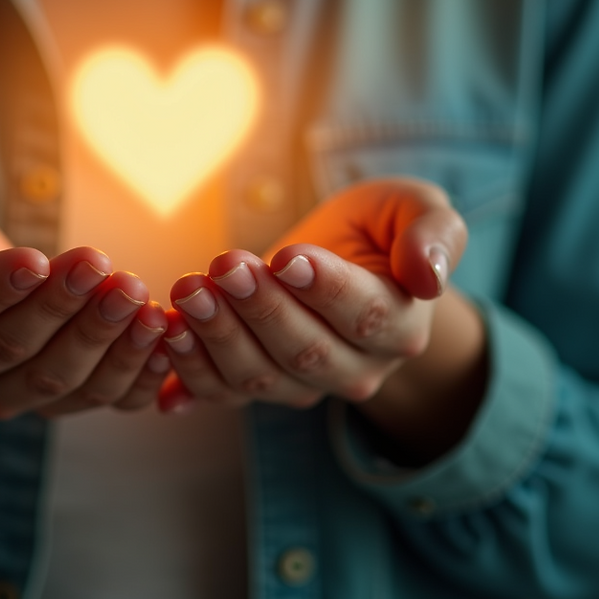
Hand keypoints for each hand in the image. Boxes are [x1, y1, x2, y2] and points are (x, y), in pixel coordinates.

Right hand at [0, 174, 168, 418]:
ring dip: (102, 341)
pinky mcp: (48, 402)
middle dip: (63, 307)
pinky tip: (161, 341)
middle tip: (104, 266)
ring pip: (54, 380)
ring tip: (139, 299)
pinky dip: (130, 376)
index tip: (39, 258)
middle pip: (10, 348)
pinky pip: (91, 399)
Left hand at [162, 178, 482, 458]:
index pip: (364, 315)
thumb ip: (433, 233)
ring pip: (260, 376)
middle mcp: (356, 368)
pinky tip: (165, 337)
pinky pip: (221, 390)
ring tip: (188, 291)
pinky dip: (189, 370)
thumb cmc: (379, 229)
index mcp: (399, 325)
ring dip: (218, 336)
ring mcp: (304, 385)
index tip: (288, 258)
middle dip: (260, 309)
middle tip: (223, 267)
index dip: (325, 289)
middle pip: (306, 351)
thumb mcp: (414, 208)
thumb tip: (428, 276)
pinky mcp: (258, 384)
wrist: (346, 259)